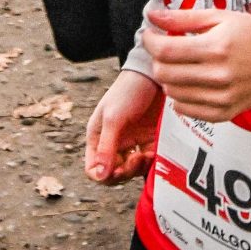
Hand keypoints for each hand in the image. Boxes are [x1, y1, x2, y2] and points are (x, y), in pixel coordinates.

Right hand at [84, 70, 162, 184]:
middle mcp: (114, 143)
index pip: (94, 169)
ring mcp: (133, 142)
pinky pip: (149, 161)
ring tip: (147, 154)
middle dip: (125, 171)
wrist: (155, 73)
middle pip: (114, 173)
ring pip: (132, 170)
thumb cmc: (129, 90)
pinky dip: (152, 161)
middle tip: (137, 159)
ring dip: (140, 167)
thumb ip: (106, 147)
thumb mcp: (114, 117)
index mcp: (98, 137)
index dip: (104, 175)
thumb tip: (98, 176)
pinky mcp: (150, 140)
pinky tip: (156, 152)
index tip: (119, 168)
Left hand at [140, 6, 250, 123]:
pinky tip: (189, 83)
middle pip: (165, 73)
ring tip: (180, 65)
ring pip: (172, 93)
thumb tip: (154, 16)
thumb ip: (184, 18)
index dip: (150, 41)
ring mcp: (220, 98)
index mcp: (216, 48)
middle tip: (165, 48)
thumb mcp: (222, 17)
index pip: (166, 50)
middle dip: (157, 59)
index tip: (150, 35)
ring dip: (168, 77)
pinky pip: (185, 110)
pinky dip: (179, 97)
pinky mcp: (223, 112)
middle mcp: (217, 76)